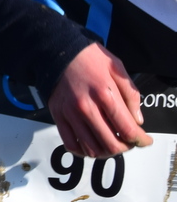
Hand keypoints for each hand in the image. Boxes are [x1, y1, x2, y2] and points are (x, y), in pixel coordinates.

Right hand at [48, 43, 151, 158]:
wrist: (56, 49)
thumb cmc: (89, 57)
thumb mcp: (117, 68)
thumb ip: (131, 95)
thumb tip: (137, 121)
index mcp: (104, 94)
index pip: (128, 130)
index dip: (141, 140)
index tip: (145, 140)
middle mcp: (86, 107)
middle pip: (111, 144)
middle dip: (126, 147)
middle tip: (129, 142)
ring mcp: (70, 113)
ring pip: (92, 148)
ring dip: (107, 152)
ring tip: (112, 143)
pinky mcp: (57, 115)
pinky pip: (71, 144)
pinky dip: (84, 151)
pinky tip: (92, 144)